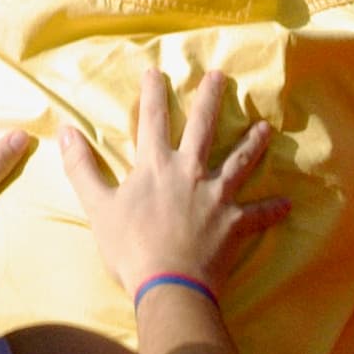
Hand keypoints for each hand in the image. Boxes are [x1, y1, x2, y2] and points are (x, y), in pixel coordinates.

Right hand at [62, 53, 274, 309]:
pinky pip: (258, 214)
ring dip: (253, 144)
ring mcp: (216, 196)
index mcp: (156, 166)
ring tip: (266, 127)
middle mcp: (189, 172)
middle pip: (203, 128)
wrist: (169, 284)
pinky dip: (272, 209)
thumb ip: (82, 168)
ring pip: (239, 162)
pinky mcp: (234, 223)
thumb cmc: (130, 247)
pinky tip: (288, 204)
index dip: (153, 93)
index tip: (156, 70)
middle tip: (222, 76)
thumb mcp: (97, 207)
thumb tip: (65, 131)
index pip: (152, 120)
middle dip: (211, 99)